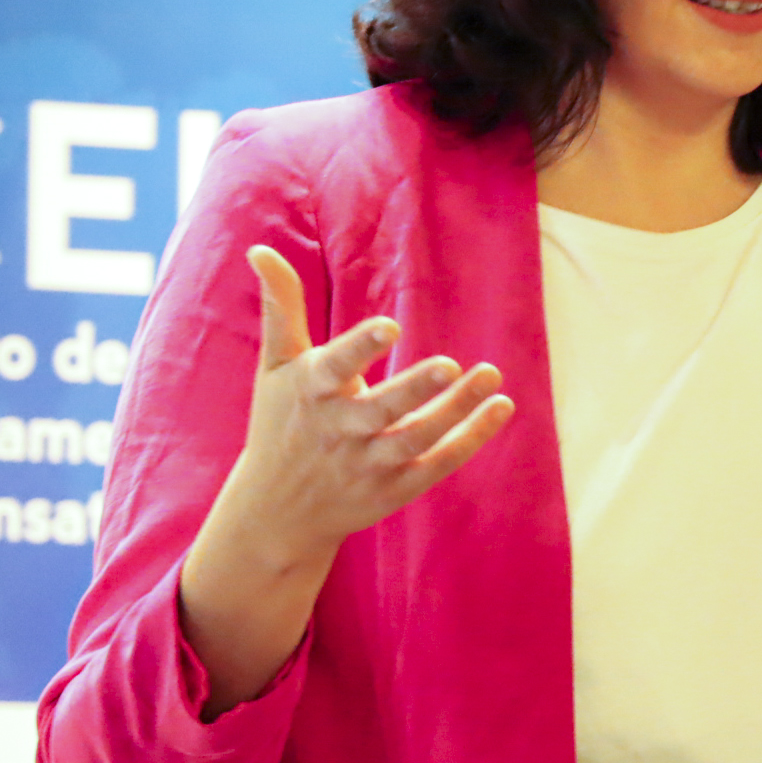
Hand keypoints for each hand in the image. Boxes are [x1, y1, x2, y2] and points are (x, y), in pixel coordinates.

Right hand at [216, 244, 516, 565]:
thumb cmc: (279, 424)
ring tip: (492, 374)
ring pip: (417, 439)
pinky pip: (439, 463)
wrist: (275, 514)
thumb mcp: (274, 368)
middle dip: (415, 390)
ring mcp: (369, 464)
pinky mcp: (395, 489)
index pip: (335, 368)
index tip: (390, 327)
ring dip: (457, 410)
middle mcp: (340, 431)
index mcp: (310, 392)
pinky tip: (500, 406)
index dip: (361, 349)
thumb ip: (281, 308)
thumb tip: (261, 248)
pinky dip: (472, 438)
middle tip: (449, 365)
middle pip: (381, 412)